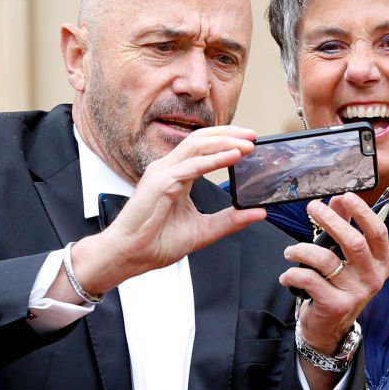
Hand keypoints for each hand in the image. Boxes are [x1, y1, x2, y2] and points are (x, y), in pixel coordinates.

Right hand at [57, 126, 265, 297]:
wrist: (130, 255)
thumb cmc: (156, 242)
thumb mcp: (204, 230)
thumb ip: (231, 220)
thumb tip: (258, 212)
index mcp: (177, 175)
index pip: (203, 147)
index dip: (226, 140)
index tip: (250, 142)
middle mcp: (168, 168)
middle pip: (201, 139)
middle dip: (229, 134)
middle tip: (253, 136)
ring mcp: (162, 173)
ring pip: (197, 146)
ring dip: (225, 143)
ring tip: (247, 145)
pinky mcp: (160, 183)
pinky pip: (191, 166)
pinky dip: (214, 160)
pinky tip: (232, 157)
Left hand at [279, 193, 388, 354]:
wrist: (331, 328)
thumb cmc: (339, 286)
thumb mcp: (347, 258)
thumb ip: (344, 227)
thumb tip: (337, 200)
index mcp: (381, 262)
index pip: (378, 232)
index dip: (362, 212)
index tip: (345, 196)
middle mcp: (373, 277)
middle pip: (353, 241)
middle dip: (330, 221)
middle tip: (311, 208)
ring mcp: (356, 293)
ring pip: (325, 260)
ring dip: (302, 250)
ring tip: (290, 251)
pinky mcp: (336, 305)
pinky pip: (309, 279)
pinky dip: (292, 274)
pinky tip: (287, 275)